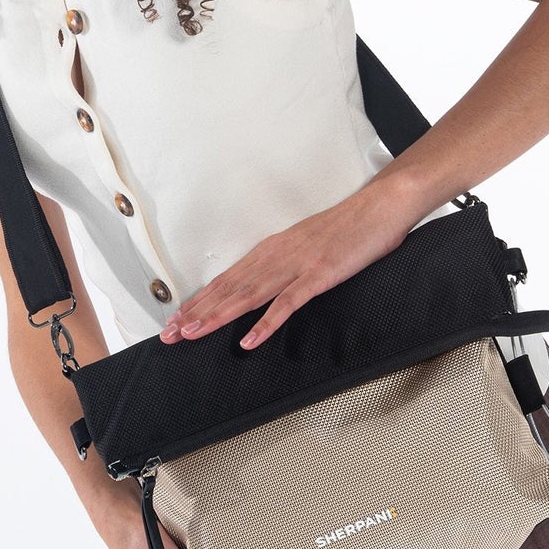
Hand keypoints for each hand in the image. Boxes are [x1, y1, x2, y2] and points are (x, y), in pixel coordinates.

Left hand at [159, 186, 408, 349]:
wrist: (379, 207)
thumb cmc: (346, 229)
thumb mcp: (305, 245)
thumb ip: (283, 264)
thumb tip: (262, 284)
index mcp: (271, 250)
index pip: (226, 279)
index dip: (198, 300)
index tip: (176, 319)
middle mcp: (275, 255)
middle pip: (228, 288)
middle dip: (197, 312)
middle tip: (170, 334)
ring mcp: (296, 265)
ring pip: (248, 294)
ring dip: (218, 316)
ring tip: (194, 334)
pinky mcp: (318, 274)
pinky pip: (287, 302)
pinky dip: (266, 323)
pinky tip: (249, 340)